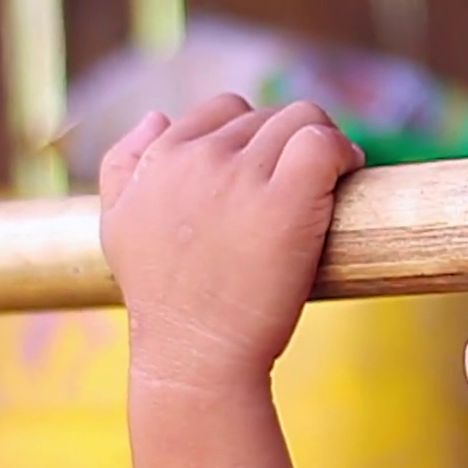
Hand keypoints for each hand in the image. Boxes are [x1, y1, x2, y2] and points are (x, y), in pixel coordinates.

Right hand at [98, 94, 365, 387]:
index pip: (224, 110)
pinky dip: (344, 152)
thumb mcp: (118, 228)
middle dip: (288, 146)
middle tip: (303, 187)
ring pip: (301, 119)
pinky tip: (348, 176)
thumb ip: (123, 166)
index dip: (254, 136)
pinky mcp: (287, 199)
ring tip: (329, 182)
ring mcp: (243, 176)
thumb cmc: (164, 304)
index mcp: (161, 158)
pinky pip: (324, 142)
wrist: (194, 357)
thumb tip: (156, 116)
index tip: (270, 172)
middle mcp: (199, 157)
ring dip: (322, 144)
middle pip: (267, 117)